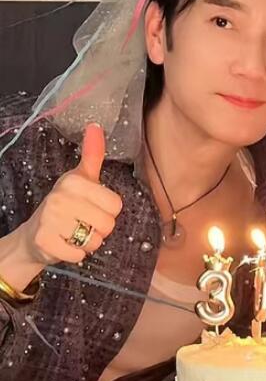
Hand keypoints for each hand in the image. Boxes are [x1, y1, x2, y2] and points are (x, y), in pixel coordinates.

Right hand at [17, 124, 122, 265]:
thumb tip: (96, 126)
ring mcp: (50, 220)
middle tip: (83, 222)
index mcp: (74, 181)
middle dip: (100, 228)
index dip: (108, 210)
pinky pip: (80, 255)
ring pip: (95, 240)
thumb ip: (93, 155)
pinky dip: (77, 255)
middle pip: (108, 223)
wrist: (34, 234)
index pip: (116, 204)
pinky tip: (65, 245)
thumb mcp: (81, 178)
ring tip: (74, 233)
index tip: (92, 206)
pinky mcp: (45, 242)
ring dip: (89, 242)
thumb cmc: (65, 204)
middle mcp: (60, 198)